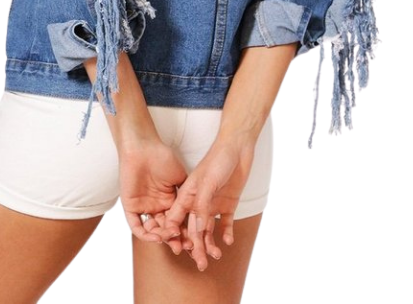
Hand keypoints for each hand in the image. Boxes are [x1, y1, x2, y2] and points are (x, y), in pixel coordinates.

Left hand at [118, 137, 189, 255]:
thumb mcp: (181, 177)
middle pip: (166, 228)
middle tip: (185, 246)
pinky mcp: (130, 207)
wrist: (143, 147)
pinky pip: (136, 226)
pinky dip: (146, 234)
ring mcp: (143, 207)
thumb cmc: (162, 157)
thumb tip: (200, 211)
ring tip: (172, 241)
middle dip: (175, 239)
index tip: (195, 239)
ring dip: (162, 238)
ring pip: (152, 230)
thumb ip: (188, 194)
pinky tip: (157, 237)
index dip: (185, 231)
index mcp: (169, 200)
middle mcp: (156, 206)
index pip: (178, 220)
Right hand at [151, 135, 255, 270]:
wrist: (238, 147)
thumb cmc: (218, 160)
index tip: (176, 249)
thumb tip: (198, 231)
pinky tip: (228, 241)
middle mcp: (198, 202)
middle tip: (200, 264)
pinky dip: (226, 233)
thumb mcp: (207, 183)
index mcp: (187, 195)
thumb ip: (202, 207)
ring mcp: (213, 203)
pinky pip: (225, 223)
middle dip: (195, 247)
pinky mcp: (227, 204)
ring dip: (210, 244)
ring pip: (208, 230)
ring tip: (216, 257)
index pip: (176, 218)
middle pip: (193, 229)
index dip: (174, 234)